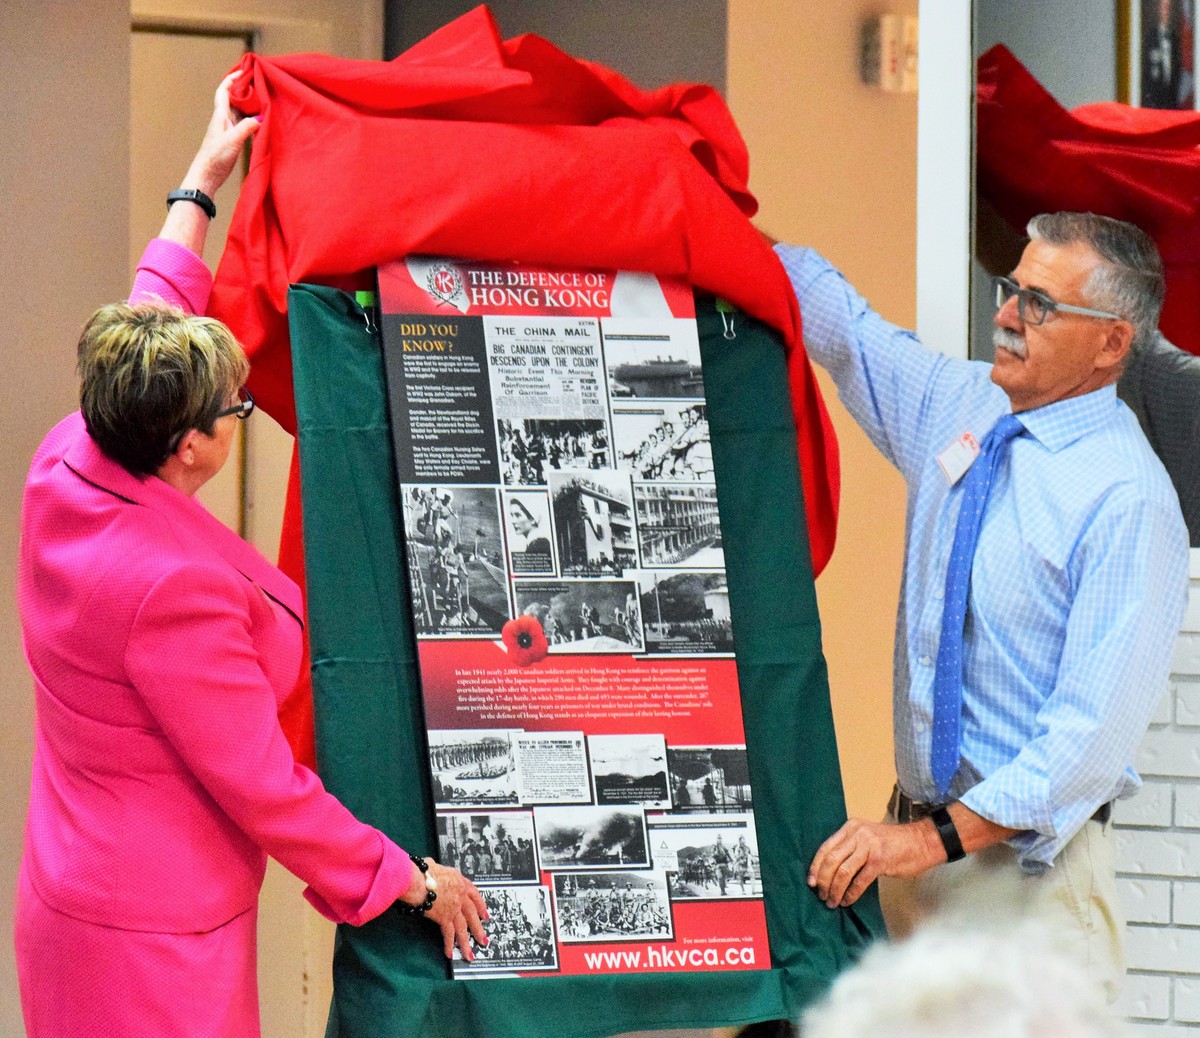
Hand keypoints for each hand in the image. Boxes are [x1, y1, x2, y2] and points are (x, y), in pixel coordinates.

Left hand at [181, 70, 260, 197]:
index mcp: (220, 116)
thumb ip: (245, 128)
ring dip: (249, 104)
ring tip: (262, 98)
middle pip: (233, 98)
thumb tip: (259, 119)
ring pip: (239, 111)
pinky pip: (243, 123)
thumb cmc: (215, 158)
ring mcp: (228, 130)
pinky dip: (251, 118)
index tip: (243, 71)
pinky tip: (260, 120)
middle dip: (244, 89)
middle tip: (258, 83)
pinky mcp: (233, 139)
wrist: (207, 175)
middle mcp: (223, 120)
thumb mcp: (232, 141)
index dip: (232, 79)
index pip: (224, 91)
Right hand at [403, 858, 488, 959]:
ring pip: (463, 927)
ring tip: (470, 955)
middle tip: (483, 939)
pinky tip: (449, 954)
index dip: (480, 905)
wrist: (418, 880)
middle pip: (472, 914)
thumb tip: (430, 866)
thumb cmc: (422, 871)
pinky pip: (448, 933)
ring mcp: (454, 907)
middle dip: (478, 928)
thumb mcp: (434, 865)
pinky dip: (449, 944)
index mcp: (459, 881)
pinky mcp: (444, 917)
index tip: (484, 915)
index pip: (474, 894)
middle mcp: (460, 895)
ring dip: (466, 942)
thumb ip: (437, 869)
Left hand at [807, 818, 943, 908]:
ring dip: (835, 890)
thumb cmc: (893, 843)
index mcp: (851, 827)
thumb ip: (850, 846)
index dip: (815, 866)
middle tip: (821, 895)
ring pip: (842, 871)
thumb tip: (829, 869)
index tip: (811, 882)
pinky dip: (851, 893)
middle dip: (823, 880)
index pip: (825, 847)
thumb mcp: (867, 836)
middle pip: (831, 860)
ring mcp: (869, 847)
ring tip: (832, 901)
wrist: (921, 842)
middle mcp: (857, 834)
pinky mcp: (880, 861)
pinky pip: (859, 881)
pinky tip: (847, 901)